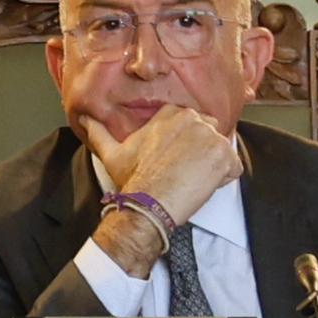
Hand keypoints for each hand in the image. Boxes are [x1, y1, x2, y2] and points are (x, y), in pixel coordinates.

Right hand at [94, 105, 245, 257]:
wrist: (148, 203)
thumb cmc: (133, 180)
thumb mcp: (112, 152)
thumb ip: (98, 132)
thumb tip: (84, 118)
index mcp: (172, 114)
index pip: (192, 123)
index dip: (186, 144)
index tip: (175, 159)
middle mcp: (194, 120)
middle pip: (210, 134)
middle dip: (202, 152)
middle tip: (184, 172)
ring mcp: (212, 137)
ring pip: (221, 151)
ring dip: (212, 167)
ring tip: (192, 181)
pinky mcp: (225, 156)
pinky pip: (233, 167)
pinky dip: (223, 179)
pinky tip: (203, 186)